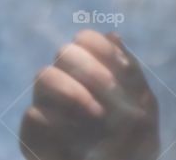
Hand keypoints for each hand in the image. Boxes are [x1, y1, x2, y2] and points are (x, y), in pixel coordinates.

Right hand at [19, 30, 159, 159]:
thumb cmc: (134, 140)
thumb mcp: (143, 105)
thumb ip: (130, 73)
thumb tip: (113, 35)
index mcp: (93, 70)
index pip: (85, 39)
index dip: (101, 46)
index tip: (123, 66)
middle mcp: (67, 82)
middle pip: (64, 52)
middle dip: (91, 68)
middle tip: (111, 88)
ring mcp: (48, 105)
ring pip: (44, 76)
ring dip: (74, 90)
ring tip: (98, 114)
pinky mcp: (33, 132)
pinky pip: (35, 114)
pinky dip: (61, 122)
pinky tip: (80, 138)